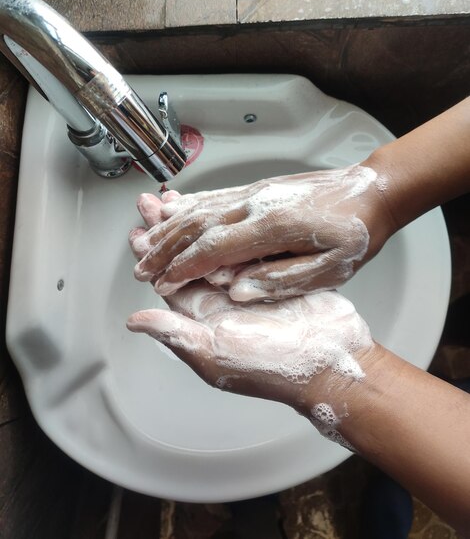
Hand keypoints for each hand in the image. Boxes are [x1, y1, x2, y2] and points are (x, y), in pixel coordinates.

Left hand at [128, 193, 373, 416]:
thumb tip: (134, 321)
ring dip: (198, 224)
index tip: (139, 228)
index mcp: (204, 316)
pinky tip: (226, 209)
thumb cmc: (274, 366)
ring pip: (215, 248)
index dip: (151, 254)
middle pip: (187, 257)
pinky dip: (234, 227)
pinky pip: (249, 246)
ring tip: (182, 200)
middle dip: (169, 230)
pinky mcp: (275, 272)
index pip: (170, 278)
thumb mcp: (216, 353)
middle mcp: (222, 298)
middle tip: (153, 202)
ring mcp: (249, 283)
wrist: (331, 361)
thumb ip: (176, 333)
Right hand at [133, 164, 395, 300]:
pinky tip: (173, 207)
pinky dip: (189, 204)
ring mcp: (255, 193)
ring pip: (200, 208)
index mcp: (271, 227)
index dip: (181, 267)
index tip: (159, 282)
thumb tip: (237, 290)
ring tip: (144, 237)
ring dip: (169, 225)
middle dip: (164, 247)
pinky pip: (215, 196)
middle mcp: (255, 205)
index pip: (213, 248)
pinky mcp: (258, 189)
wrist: (373, 191)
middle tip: (139, 265)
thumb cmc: (356, 232)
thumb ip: (281, 280)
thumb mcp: (330, 268)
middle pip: (196, 225)